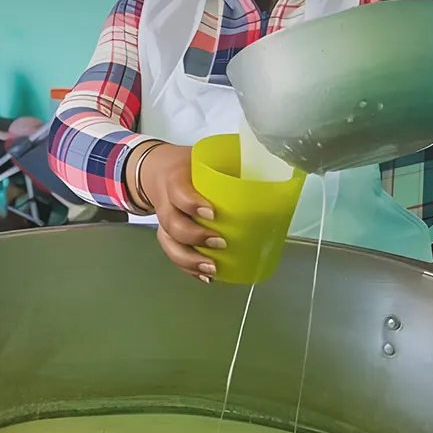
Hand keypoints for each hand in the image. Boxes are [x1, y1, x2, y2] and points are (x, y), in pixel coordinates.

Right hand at [136, 144, 223, 282]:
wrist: (156, 169)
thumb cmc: (189, 165)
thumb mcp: (206, 156)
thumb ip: (232, 163)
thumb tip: (276, 176)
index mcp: (175, 177)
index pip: (178, 191)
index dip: (192, 204)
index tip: (212, 213)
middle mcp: (165, 200)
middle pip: (171, 223)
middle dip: (194, 237)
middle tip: (220, 242)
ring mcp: (164, 219)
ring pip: (169, 242)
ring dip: (189, 259)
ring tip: (212, 269)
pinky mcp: (166, 233)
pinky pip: (172, 253)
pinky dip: (187, 268)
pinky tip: (205, 276)